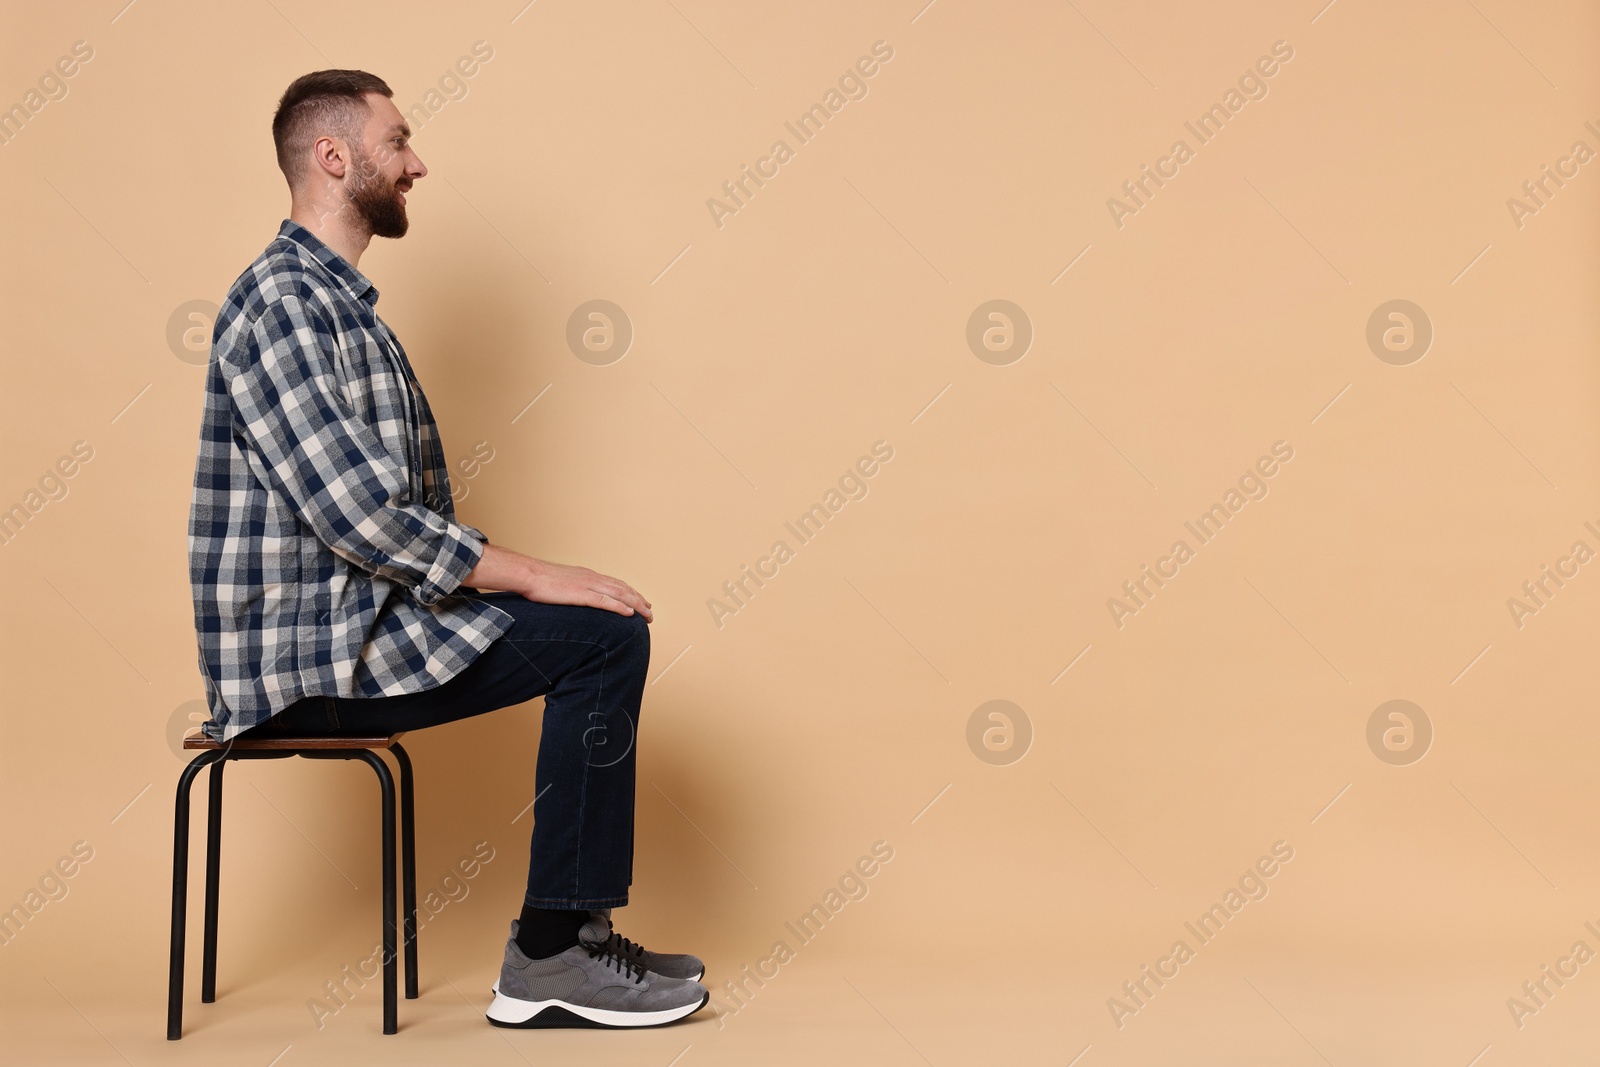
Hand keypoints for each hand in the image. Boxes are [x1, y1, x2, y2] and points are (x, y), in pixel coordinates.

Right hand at [523, 558, 652, 621]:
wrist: (528, 574)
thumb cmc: (539, 580)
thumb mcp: (562, 583)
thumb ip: (574, 589)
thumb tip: (577, 597)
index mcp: (588, 575)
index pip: (616, 583)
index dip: (630, 593)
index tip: (640, 601)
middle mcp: (592, 578)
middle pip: (623, 589)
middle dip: (639, 600)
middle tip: (650, 612)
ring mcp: (588, 585)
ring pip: (619, 595)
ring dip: (636, 605)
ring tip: (647, 615)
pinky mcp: (581, 594)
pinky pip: (605, 602)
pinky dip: (620, 607)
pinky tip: (629, 614)